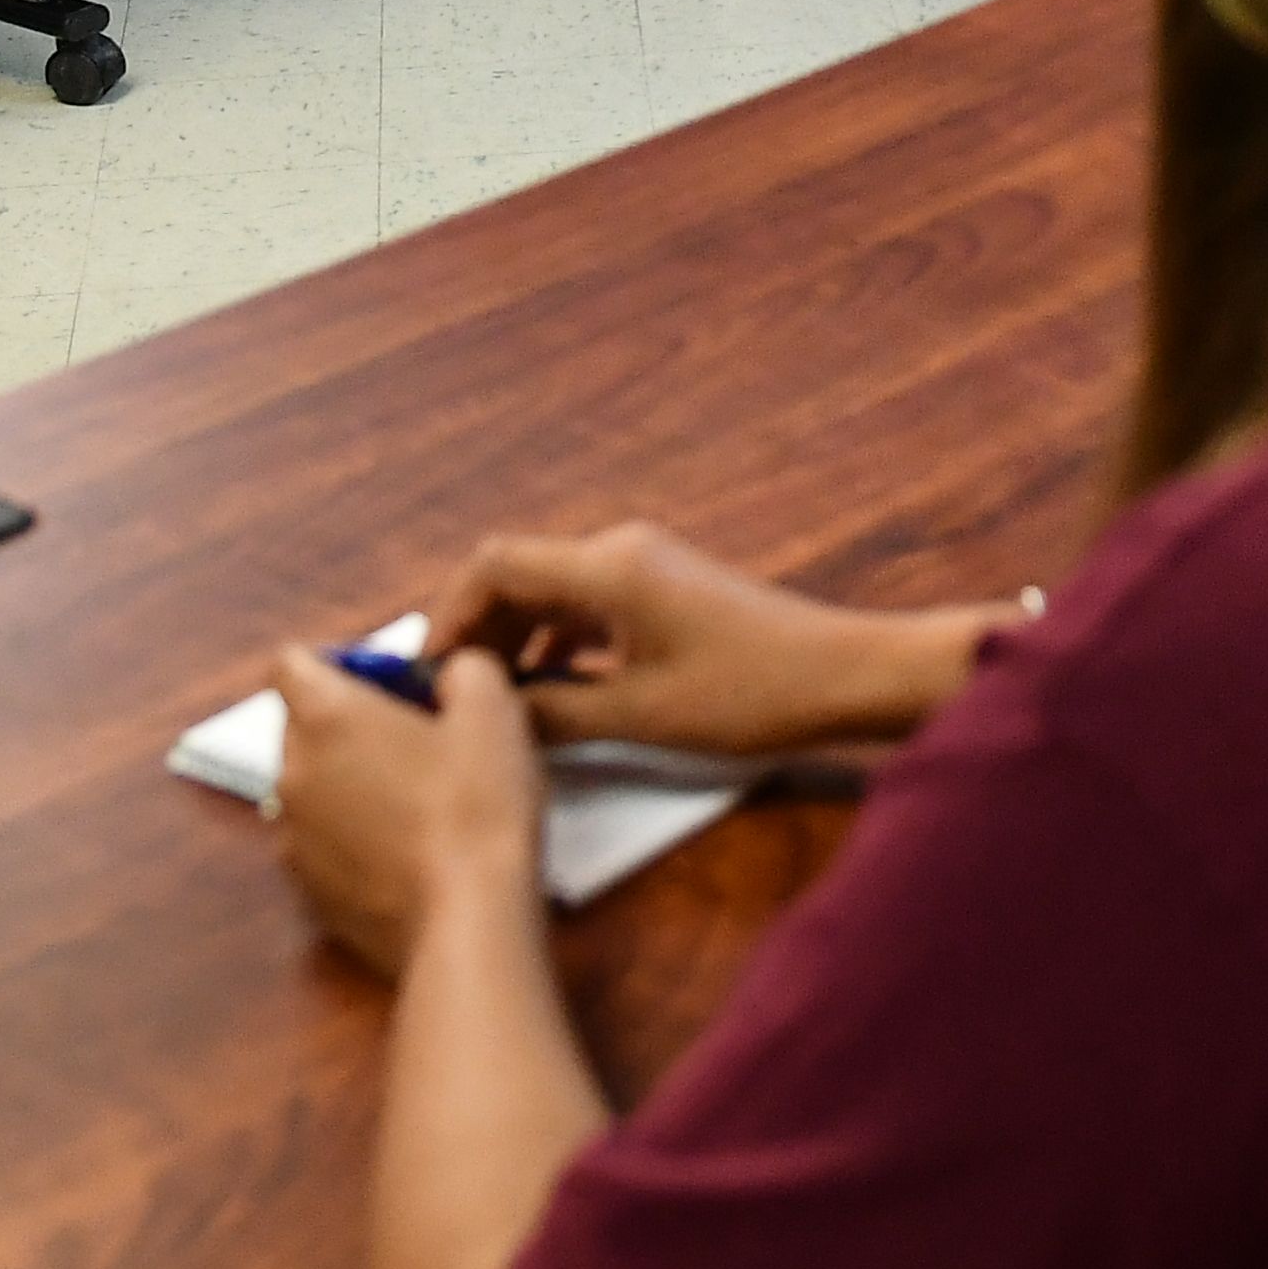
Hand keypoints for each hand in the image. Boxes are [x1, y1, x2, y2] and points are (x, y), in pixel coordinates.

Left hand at [270, 640, 546, 982]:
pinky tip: (407, 854)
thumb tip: (448, 675)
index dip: (339, 662)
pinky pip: (323, 844)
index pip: (291, 663)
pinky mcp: (309, 896)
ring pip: (312, 789)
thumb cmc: (477, 804)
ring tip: (416, 803)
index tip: (390, 683)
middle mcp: (291, 774)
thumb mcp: (493, 709)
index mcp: (325, 717)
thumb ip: (463, 668)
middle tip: (417, 738)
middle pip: (301, 726)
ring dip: (349, 782)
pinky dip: (353, 838)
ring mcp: (293, 841)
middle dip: (348, 723)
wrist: (468, 923)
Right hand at [420, 521, 996, 755]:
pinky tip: (546, 695)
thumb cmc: (748, 692)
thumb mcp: (639, 715)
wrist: (842, 673)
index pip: (492, 565)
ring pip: (549, 592)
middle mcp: (619, 551)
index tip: (425, 675)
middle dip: (474, 632)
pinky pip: (584, 606)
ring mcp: (644, 567)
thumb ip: (553, 712)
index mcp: (607, 567)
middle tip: (448, 698)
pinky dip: (553, 643)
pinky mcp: (663, 591)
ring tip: (490, 704)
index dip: (446, 616)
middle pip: (516, 575)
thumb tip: (485, 717)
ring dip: (513, 639)